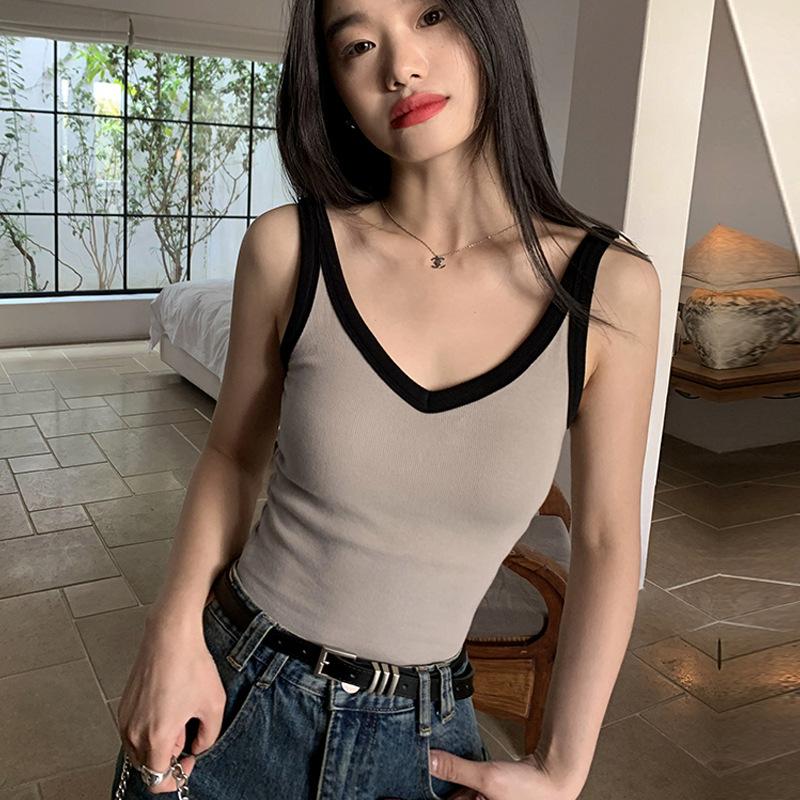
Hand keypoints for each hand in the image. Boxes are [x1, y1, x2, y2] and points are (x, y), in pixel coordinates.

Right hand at [116, 613, 225, 793]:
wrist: (170, 635)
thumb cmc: (191, 665)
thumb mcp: (214, 704)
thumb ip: (208, 737)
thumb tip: (196, 747)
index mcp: (157, 736)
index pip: (156, 780)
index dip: (175, 778)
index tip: (188, 762)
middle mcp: (134, 731)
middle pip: (147, 765)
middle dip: (169, 756)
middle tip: (187, 730)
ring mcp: (125, 718)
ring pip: (139, 749)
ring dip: (158, 742)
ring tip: (178, 713)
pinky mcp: (123, 706)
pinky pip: (134, 731)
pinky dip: (149, 728)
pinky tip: (167, 705)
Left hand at [389, 748, 579, 799]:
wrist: (553, 779)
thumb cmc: (529, 790)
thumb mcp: (488, 778)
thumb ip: (457, 769)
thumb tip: (429, 759)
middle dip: (420, 793)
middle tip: (392, 792)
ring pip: (450, 797)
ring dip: (436, 788)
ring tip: (408, 780)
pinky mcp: (481, 797)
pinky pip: (461, 791)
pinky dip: (452, 782)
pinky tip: (438, 768)